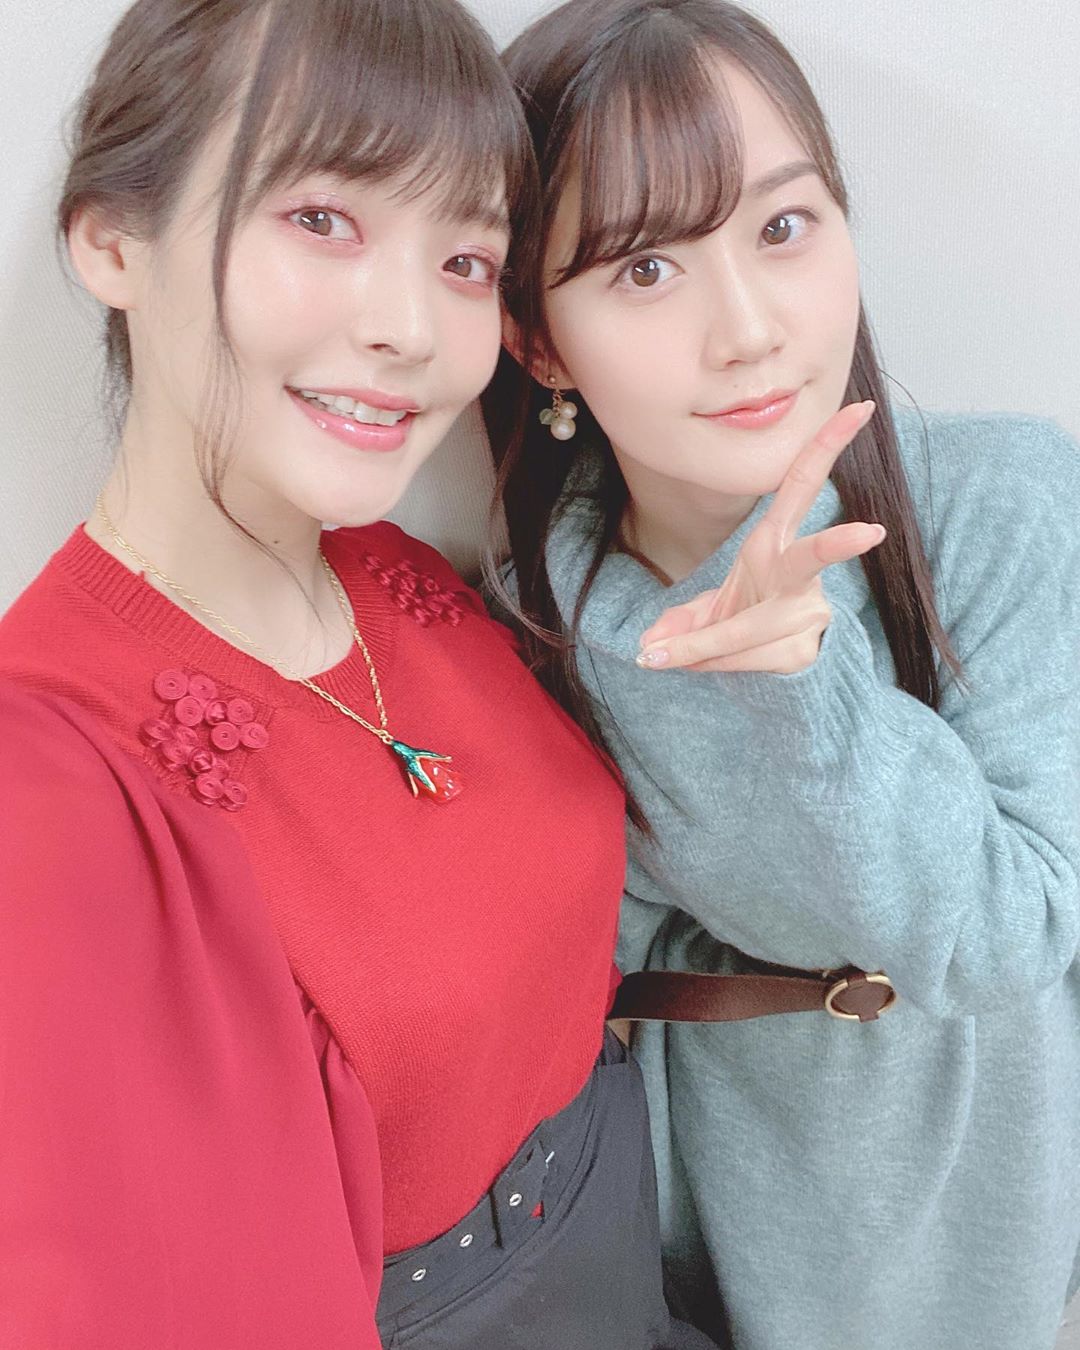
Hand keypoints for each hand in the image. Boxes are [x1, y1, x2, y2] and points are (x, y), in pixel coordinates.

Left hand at [636, 401, 884, 674]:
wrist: (774, 667)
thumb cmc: (742, 617)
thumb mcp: (709, 606)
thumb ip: (681, 619)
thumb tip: (650, 643)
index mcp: (776, 540)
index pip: (804, 485)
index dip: (828, 446)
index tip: (861, 409)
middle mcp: (796, 574)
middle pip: (813, 557)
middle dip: (835, 545)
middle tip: (870, 533)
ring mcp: (806, 613)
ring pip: (745, 629)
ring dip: (696, 645)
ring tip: (655, 655)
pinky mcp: (801, 650)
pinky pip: (742, 657)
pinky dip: (706, 662)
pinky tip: (693, 662)